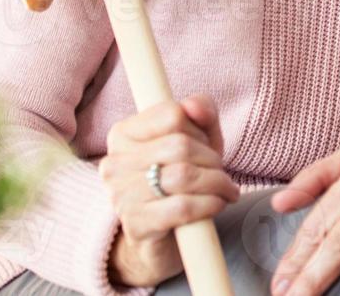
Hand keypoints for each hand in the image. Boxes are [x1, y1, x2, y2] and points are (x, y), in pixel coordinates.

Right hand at [99, 94, 238, 287]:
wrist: (163, 233)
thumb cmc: (180, 175)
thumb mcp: (197, 137)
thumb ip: (201, 110)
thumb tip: (194, 106)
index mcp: (123, 134)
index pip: (172, 114)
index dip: (199, 129)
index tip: (205, 144)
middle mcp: (114, 163)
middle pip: (180, 145)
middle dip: (211, 158)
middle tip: (220, 171)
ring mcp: (121, 196)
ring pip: (183, 176)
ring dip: (217, 182)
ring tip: (225, 188)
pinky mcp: (135, 225)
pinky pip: (183, 208)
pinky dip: (210, 204)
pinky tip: (217, 204)